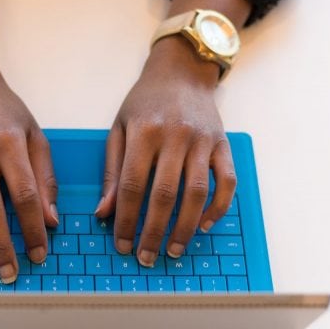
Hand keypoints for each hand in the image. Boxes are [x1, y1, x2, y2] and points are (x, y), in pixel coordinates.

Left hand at [94, 36, 236, 266]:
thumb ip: (112, 170)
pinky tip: (205, 225)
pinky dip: (218, 207)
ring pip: (197, 193)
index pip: (132, 185)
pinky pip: (226, 182)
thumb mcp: (119, 128)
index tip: (122, 244)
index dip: (126, 219)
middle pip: (164, 194)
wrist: (182, 72)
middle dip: (153, 231)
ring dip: (186, 227)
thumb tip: (103, 213)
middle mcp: (175, 136)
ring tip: (173, 249)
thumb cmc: (145, 102)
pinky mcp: (223, 144)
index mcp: (144, 132)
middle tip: (146, 257)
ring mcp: (203, 141)